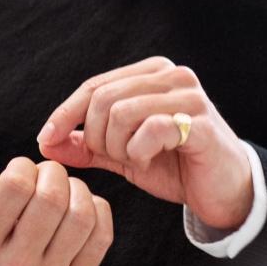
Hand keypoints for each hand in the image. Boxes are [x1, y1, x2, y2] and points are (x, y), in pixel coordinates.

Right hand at [0, 135, 111, 265]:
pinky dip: (96, 209)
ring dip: (76, 188)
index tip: (18, 170)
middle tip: (44, 174)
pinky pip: (101, 235)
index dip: (22, 166)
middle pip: (52, 199)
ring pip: (81, 216)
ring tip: (61, 188)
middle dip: (52, 173)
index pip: (15, 186)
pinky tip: (77, 206)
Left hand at [37, 57, 255, 232]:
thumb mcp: (121, 155)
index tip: (46, 139)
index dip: (65, 114)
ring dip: (119, 147)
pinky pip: (150, 130)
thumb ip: (86, 146)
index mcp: (151, 73)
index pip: (94, 86)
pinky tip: (151, 161)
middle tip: (115, 158)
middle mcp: (172, 75)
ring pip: (122, 112)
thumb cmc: (174, 167)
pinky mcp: (201, 123)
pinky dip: (139, 152)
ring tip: (136, 159)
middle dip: (97, 137)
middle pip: (103, 99)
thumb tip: (44, 143)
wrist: (222, 192)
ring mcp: (189, 96)